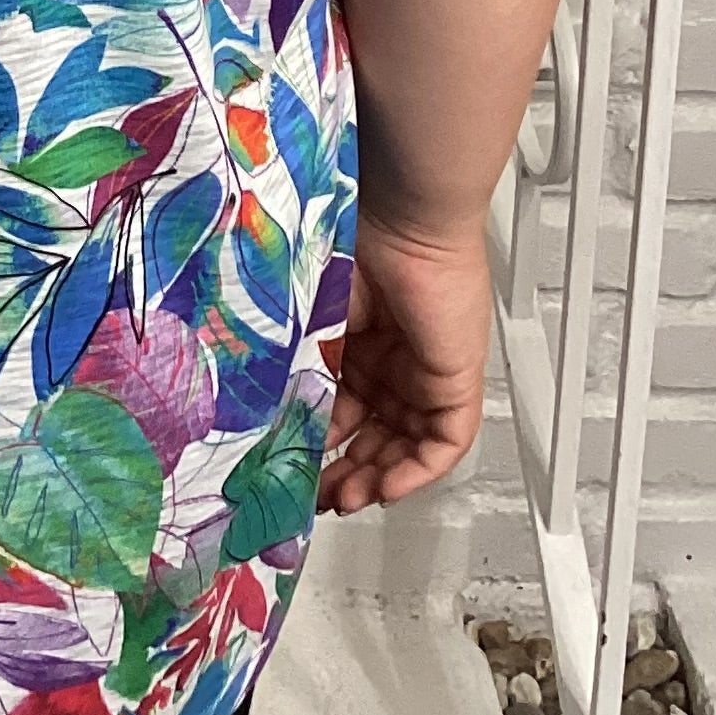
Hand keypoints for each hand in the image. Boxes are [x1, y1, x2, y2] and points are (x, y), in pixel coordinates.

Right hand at [316, 209, 492, 515]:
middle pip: (370, 437)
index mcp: (351, 346)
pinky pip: (443, 444)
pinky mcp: (455, 381)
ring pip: (403, 447)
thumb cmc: (347, 244)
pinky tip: (386, 488)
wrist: (400, 217)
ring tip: (343, 498)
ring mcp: (421, 374)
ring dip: (375, 479)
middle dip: (343, 473)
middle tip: (315, 496)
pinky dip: (414, 473)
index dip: (315, 447)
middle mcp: (387, 363)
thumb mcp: (305, 324)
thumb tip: (260, 423)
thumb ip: (290, 373)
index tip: (291, 472)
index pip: (337, 412)